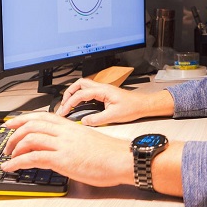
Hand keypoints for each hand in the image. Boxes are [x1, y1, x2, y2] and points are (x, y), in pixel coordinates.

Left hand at [1, 112, 131, 187]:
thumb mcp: (88, 141)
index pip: (42, 116)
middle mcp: (65, 132)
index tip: (12, 123)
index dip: (23, 118)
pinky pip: (33, 157)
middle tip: (6, 141)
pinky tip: (11, 167)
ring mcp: (63, 145)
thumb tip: (62, 150)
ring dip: (14, 147)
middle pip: (32, 124)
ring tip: (9, 156)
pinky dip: (17, 162)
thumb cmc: (110, 154)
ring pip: (30, 137)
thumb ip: (72, 142)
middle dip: (14, 132)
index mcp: (71, 126)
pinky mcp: (63, 159)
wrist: (123, 160)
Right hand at [54, 77, 173, 125]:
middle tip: (63, 105)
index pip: (80, 95)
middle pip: (79, 84)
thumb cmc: (133, 107)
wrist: (143, 105)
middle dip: (68, 94)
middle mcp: (101, 88)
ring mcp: (103, 90)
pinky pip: (88, 92)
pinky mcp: (104, 94)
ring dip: (74, 94)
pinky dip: (80, 97)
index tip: (63, 112)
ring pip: (83, 86)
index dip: (69, 103)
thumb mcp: (113, 116)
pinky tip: (79, 105)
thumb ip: (97, 119)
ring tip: (68, 105)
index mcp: (102, 91)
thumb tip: (84, 122)